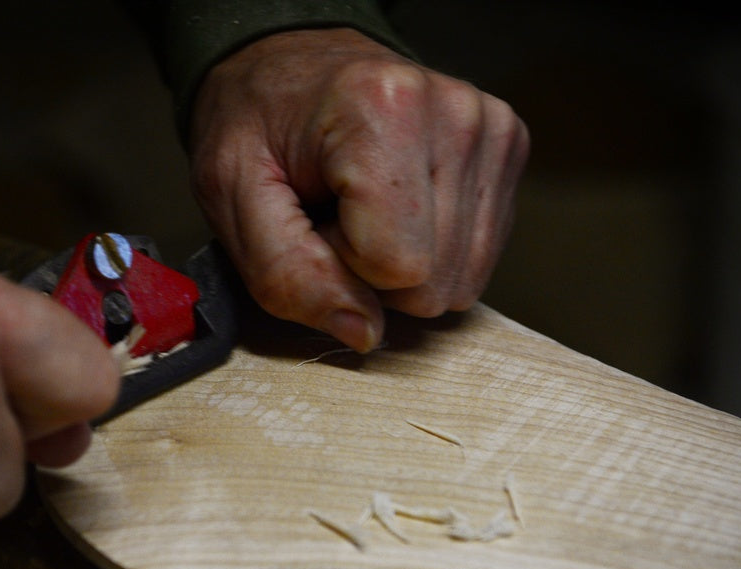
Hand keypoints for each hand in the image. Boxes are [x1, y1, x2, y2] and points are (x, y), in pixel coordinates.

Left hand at [189, 28, 528, 351]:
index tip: (314, 219)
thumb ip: (287, 273)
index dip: (343, 265)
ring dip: (403, 263)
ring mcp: (492, 129)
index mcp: (383, 108)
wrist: (291, 64)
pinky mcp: (509, 147)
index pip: (398, 265)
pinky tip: (396, 203)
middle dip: (374, 270)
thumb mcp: (232, 197)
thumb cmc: (256, 124)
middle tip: (335, 213)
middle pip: (436, 281)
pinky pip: (478, 258)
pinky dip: (432, 248)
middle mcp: (455, 112)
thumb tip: (365, 333)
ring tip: (362, 207)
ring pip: (462, 279)